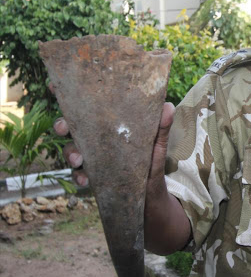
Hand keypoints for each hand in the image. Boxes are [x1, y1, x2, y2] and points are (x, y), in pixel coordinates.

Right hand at [53, 102, 176, 186]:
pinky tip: (86, 180)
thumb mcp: (157, 142)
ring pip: (70, 149)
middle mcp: (96, 137)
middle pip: (70, 125)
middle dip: (62, 125)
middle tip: (65, 128)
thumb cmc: (152, 159)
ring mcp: (91, 156)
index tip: (55, 86)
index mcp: (109, 123)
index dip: (68, 95)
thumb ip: (161, 126)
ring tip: (79, 159)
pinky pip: (77, 174)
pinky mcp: (91, 174)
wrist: (151, 190)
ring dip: (70, 153)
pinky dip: (79, 177)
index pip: (87, 106)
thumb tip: (168, 106)